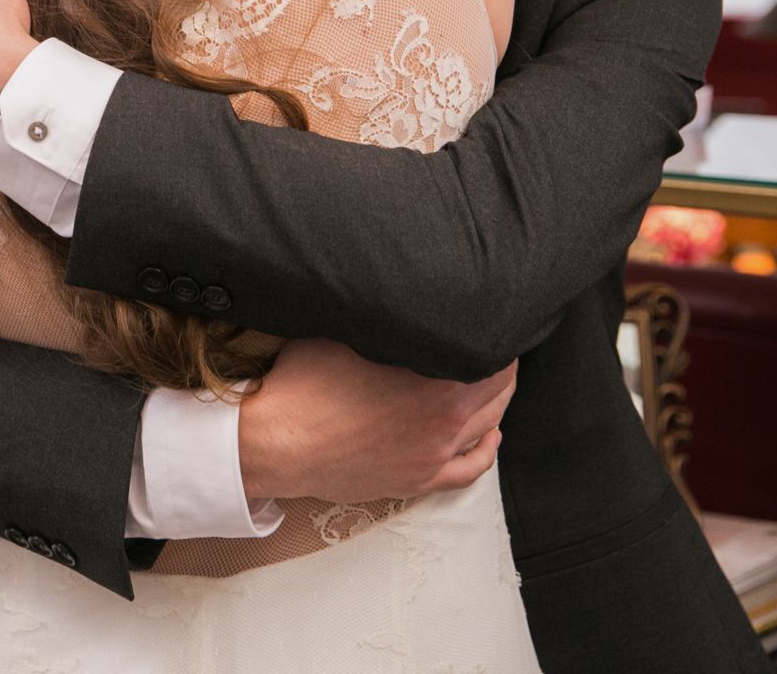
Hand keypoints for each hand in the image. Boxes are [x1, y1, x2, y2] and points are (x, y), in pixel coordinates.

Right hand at [238, 338, 515, 504]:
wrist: (276, 443)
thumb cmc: (303, 384)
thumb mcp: (345, 332)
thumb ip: (388, 320)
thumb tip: (404, 295)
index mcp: (436, 384)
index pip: (491, 357)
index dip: (494, 334)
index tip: (488, 318)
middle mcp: (444, 423)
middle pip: (497, 392)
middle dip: (499, 366)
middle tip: (492, 342)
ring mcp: (432, 456)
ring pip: (487, 428)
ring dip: (496, 403)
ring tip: (494, 380)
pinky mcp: (416, 480)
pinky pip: (469, 470)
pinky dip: (487, 450)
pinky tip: (491, 435)